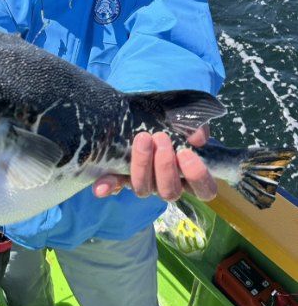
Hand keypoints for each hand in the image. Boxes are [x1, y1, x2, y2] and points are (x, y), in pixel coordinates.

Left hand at [92, 125, 216, 201]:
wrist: (143, 113)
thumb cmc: (171, 120)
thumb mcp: (186, 119)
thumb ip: (195, 127)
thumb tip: (198, 138)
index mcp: (188, 175)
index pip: (204, 190)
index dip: (197, 176)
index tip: (186, 153)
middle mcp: (167, 184)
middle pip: (170, 192)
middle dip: (165, 166)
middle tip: (161, 138)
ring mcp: (144, 183)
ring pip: (143, 189)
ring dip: (142, 165)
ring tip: (143, 138)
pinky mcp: (121, 177)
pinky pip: (115, 186)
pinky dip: (108, 186)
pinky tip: (101, 186)